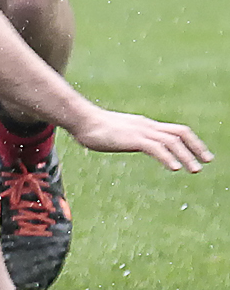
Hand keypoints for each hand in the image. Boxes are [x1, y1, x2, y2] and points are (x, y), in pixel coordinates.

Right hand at [67, 107, 212, 171]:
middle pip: (180, 133)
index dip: (192, 141)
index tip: (201, 154)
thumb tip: (124, 143)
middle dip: (196, 147)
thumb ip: (126, 137)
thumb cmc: (93, 127)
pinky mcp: (132, 138)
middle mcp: (147, 126)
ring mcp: (140, 131)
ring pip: (172, 142)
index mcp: (145, 125)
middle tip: (208, 161)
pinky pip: (155, 148)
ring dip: (186, 156)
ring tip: (195, 170)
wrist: (81, 119)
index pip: (175, 130)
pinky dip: (167, 157)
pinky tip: (174, 168)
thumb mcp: (116, 132)